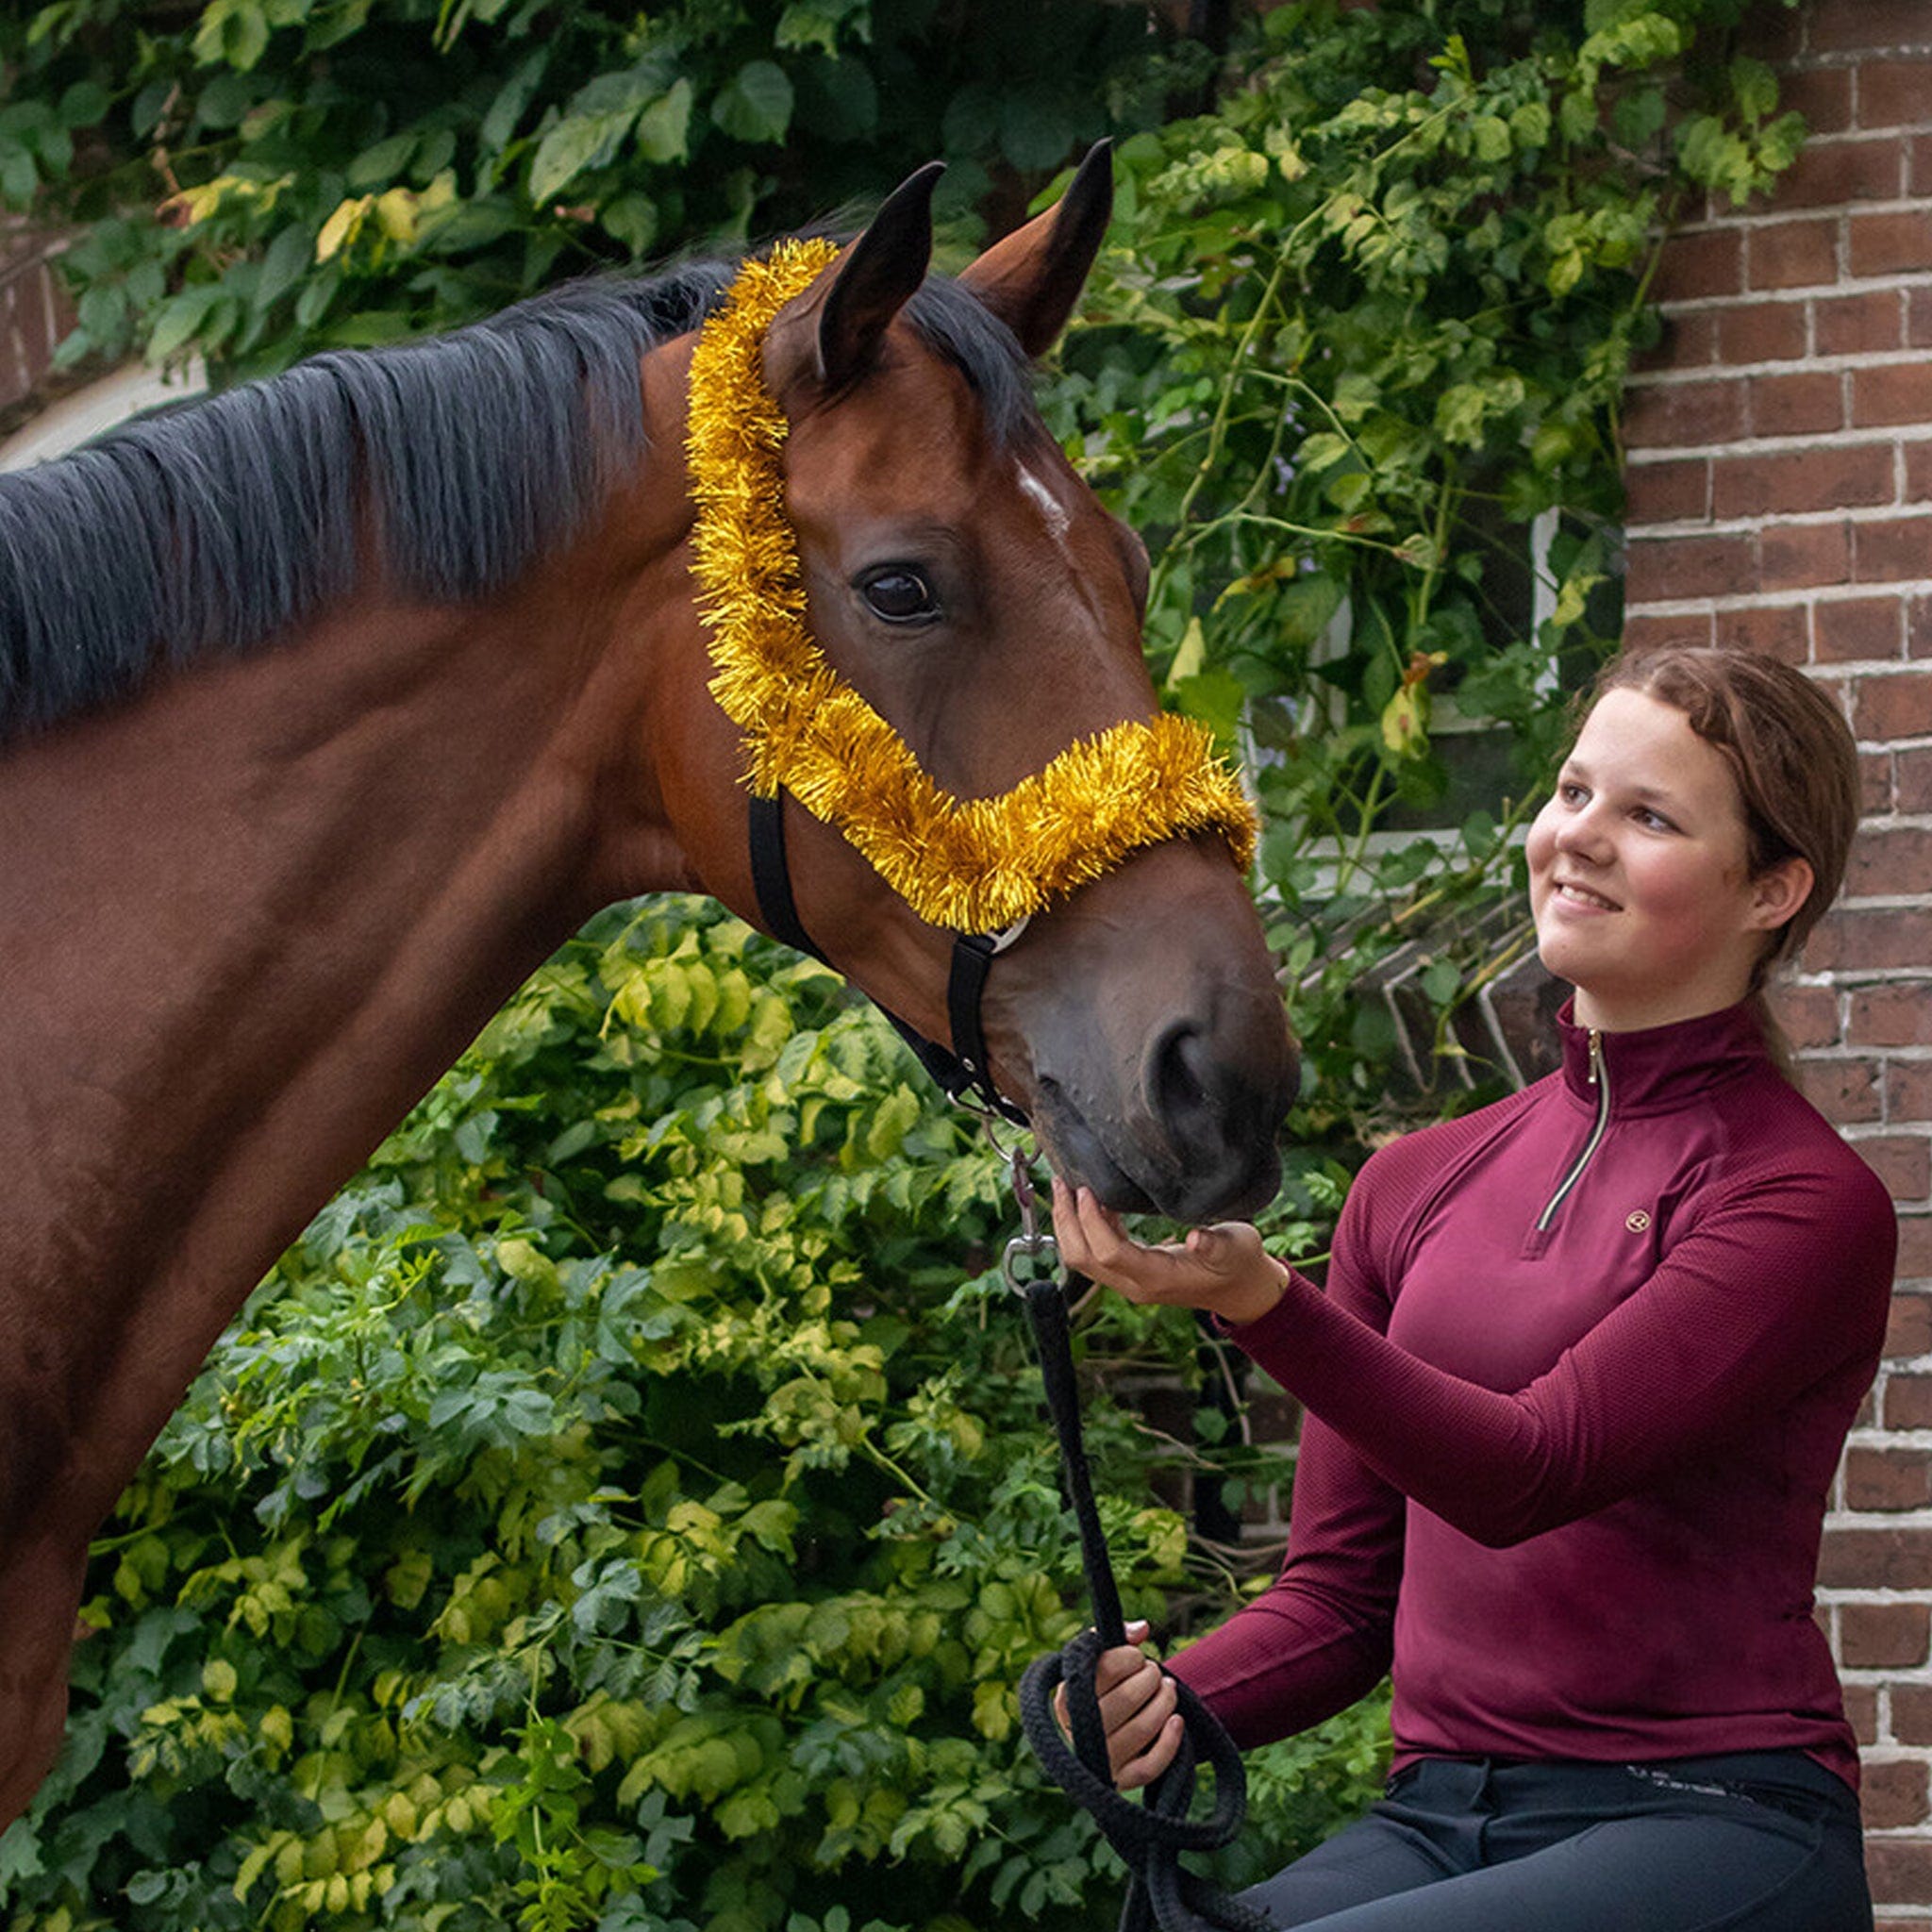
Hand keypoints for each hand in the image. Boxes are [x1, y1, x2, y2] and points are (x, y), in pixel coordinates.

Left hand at [1051, 1178, 1287, 1327]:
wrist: (1240, 1290)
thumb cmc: (1239, 1265)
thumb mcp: (1237, 1248)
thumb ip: (1216, 1244)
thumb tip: (1196, 1239)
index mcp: (1158, 1278)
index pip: (1109, 1253)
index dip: (1091, 1221)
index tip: (1086, 1189)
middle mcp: (1135, 1285)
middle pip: (1083, 1258)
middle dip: (1066, 1220)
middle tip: (1062, 1183)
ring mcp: (1129, 1282)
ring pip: (1083, 1258)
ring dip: (1069, 1224)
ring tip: (1066, 1188)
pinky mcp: (1128, 1273)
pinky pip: (1093, 1253)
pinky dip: (1084, 1227)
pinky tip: (1090, 1200)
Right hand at [1052, 1619, 1184, 1790]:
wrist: (1093, 1736)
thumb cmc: (1099, 1690)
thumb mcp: (1097, 1662)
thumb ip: (1117, 1638)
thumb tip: (1142, 1629)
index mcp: (1066, 1699)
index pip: (1104, 1670)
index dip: (1129, 1657)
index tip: (1137, 1655)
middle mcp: (1079, 1732)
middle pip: (1126, 1698)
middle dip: (1150, 1678)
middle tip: (1154, 1673)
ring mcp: (1101, 1759)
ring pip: (1142, 1729)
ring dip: (1164, 1702)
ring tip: (1168, 1689)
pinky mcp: (1121, 1780)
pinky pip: (1150, 1767)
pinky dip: (1169, 1742)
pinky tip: (1177, 1720)